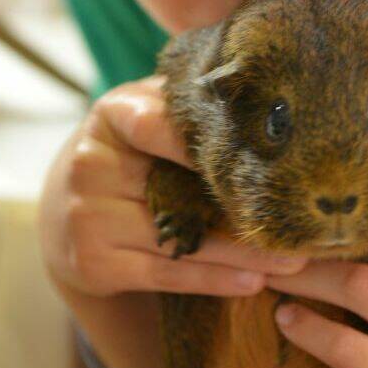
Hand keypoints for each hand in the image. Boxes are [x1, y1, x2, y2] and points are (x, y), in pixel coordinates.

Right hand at [39, 73, 308, 305]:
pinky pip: (165, 272)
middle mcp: (90, 164)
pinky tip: (254, 282)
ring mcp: (87, 216)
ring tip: (293, 262)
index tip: (256, 156)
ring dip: (241, 255)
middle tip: (300, 221)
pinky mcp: (93, 262)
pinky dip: (214, 280)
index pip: (156, 124)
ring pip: (179, 238)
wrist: (66, 210)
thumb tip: (264, 85)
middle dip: (241, 207)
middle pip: (179, 190)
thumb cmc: (133, 151)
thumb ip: (188, 101)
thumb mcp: (148, 111)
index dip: (201, 142)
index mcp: (111, 115)